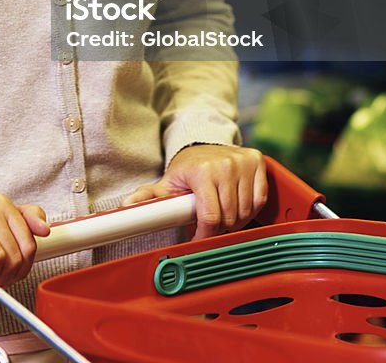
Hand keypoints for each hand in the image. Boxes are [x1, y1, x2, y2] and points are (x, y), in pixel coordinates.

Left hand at [122, 144, 266, 238]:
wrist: (205, 145)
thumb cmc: (187, 169)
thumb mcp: (167, 183)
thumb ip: (148, 196)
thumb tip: (126, 206)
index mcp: (201, 171)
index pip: (210, 217)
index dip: (204, 235)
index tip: (199, 241)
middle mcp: (224, 165)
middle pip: (229, 217)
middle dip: (218, 229)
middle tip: (209, 226)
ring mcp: (242, 163)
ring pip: (246, 211)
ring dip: (235, 222)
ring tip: (222, 215)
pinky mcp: (257, 162)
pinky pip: (259, 200)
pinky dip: (251, 209)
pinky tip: (237, 206)